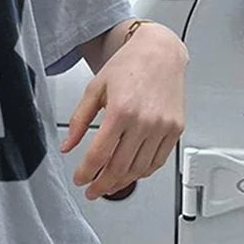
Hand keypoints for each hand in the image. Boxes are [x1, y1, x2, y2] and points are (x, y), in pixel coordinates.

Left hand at [61, 22, 187, 199]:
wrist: (159, 52)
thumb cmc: (128, 66)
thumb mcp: (94, 90)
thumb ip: (79, 120)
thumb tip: (67, 146)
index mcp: (121, 111)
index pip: (100, 154)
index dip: (87, 173)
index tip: (79, 180)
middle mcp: (145, 121)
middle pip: (120, 167)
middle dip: (102, 185)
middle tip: (92, 191)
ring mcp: (163, 127)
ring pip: (140, 169)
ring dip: (122, 183)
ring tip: (108, 186)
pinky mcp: (176, 129)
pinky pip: (158, 161)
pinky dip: (143, 173)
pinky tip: (130, 174)